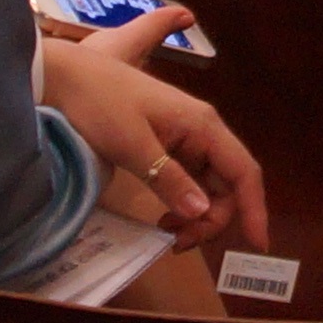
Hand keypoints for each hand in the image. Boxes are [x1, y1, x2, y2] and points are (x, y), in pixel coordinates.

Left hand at [40, 13, 270, 252]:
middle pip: (227, 183)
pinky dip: (183, 204)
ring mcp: (185, 137)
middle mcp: (202, 130)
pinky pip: (189, 180)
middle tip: (178, 244)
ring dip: (197, 215)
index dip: (253, 207)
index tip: (256, 244)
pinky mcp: (167, 145)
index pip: (243, 171)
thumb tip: (202, 212)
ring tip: (169, 234)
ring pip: (208, 185)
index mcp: (202, 125)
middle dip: (212, 218)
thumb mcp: (132, 145)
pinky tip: (164, 218)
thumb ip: (169, 179)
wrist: (66, 78)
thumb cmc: (101, 104)